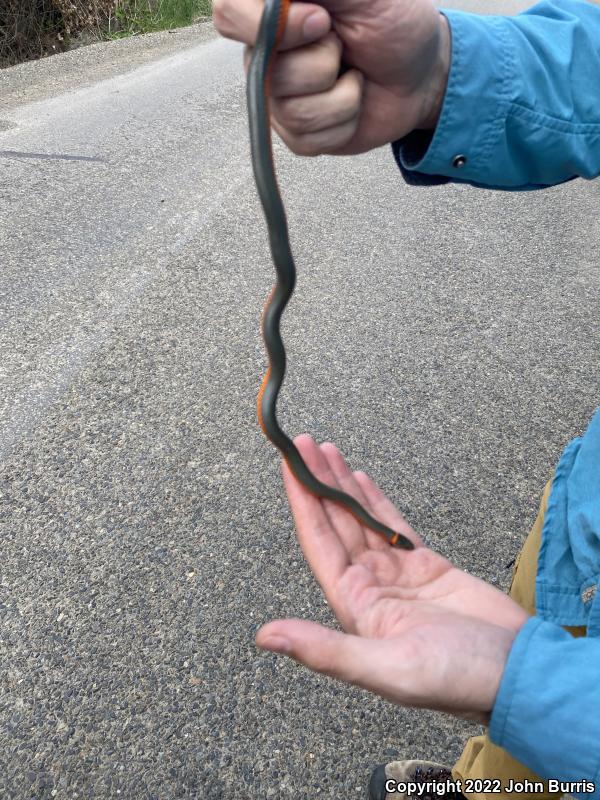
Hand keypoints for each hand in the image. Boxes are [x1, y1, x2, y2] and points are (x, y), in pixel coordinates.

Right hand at [213, 0, 449, 154]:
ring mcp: (278, 99)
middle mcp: (265, 55)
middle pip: (267, 72)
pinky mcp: (298, 135)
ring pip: (292, 110)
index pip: (228, 13)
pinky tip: (354, 102)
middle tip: (343, 44)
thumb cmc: (392, 20)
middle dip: (324, 60)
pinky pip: (310, 138)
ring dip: (342, 94)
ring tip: (352, 74)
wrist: (420, 72)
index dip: (265, 24)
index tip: (320, 21)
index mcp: (271, 12)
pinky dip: (345, 121)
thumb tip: (278, 0)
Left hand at [256, 435, 528, 723]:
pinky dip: (375, 500)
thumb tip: (264, 637)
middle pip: (335, 523)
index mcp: (354, 606)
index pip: (318, 543)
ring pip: (361, 519)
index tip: (290, 465)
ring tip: (326, 452)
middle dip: (318, 483)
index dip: (302, 502)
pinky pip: (392, 525)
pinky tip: (360, 479)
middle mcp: (369, 587)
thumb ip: (325, 650)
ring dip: (342, 486)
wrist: (520, 673)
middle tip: (304, 443)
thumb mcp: (386, 668)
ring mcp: (397, 574)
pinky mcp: (426, 566)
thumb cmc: (456, 679)